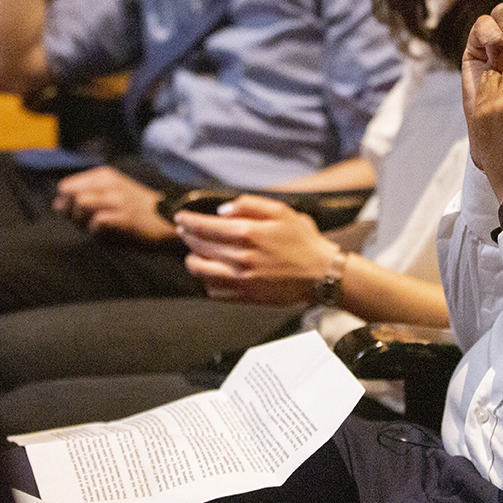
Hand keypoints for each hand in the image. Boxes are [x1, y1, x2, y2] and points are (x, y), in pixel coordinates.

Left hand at [52, 166, 173, 241]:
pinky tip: (108, 234)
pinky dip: (96, 232)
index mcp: (105, 176)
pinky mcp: (123, 218)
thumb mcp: (111, 194)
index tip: (81, 213)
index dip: (67, 203)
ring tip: (97, 228)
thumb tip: (56, 204)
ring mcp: (117, 200)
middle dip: (71, 212)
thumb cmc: (136, 210)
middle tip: (86, 223)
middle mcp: (110, 184)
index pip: (66, 186)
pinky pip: (96, 223)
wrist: (168, 221)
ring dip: (82, 221)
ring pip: (80, 206)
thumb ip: (84, 196)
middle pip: (70, 196)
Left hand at [174, 195, 340, 304]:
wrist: (321, 275)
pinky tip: (211, 272)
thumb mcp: (282, 212)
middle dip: (187, 236)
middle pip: (199, 246)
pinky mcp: (245, 296)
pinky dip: (206, 280)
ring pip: (201, 271)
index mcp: (249, 234)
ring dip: (192, 259)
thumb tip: (223, 211)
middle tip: (184, 230)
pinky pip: (214, 290)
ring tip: (194, 252)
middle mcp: (241, 257)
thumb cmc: (304, 241)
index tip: (180, 217)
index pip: (205, 226)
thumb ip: (250, 205)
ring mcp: (241, 280)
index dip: (188, 221)